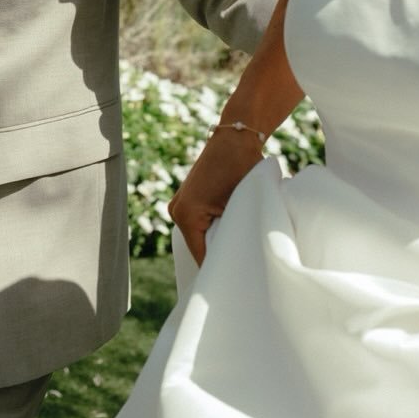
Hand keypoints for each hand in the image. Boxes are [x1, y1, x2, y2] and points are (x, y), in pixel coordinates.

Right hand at [168, 129, 263, 266]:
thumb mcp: (241, 204)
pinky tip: (231, 227)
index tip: (236, 280)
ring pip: (199, 235)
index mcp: (186, 214)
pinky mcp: (186, 198)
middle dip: (218, 253)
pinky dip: (213, 227)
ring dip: (216, 239)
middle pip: (198, 246)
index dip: (219, 269)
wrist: (236, 137)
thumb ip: (236, 232)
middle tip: (242, 262)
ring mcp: (179, 203)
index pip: (201, 257)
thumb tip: (241, 261)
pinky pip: (199, 223)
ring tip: (238, 243)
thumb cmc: (242, 168)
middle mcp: (176, 209)